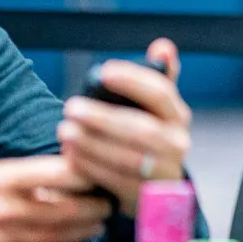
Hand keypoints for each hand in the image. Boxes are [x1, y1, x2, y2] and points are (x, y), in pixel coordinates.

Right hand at [0, 156, 110, 241]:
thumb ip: (19, 173)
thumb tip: (58, 171)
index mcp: (2, 181)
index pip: (60, 173)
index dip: (88, 171)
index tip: (102, 167)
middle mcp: (8, 210)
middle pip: (70, 208)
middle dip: (97, 204)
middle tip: (110, 199)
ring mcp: (6, 239)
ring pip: (62, 235)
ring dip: (87, 227)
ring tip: (99, 220)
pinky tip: (73, 239)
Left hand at [57, 39, 191, 216]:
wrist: (157, 188)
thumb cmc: (149, 139)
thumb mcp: (156, 110)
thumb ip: (158, 78)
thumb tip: (163, 45)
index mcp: (177, 116)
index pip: (161, 93)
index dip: (134, 81)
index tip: (105, 71)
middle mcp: (177, 144)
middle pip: (141, 129)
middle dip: (104, 118)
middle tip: (70, 107)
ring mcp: (163, 172)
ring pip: (127, 157)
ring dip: (92, 144)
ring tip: (65, 132)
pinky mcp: (145, 196)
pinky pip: (116, 181)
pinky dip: (92, 167)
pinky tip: (71, 156)